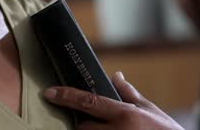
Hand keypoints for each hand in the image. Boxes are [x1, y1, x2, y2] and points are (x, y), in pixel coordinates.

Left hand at [44, 72, 183, 129]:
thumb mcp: (151, 112)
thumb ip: (130, 95)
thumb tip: (117, 76)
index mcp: (126, 116)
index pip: (89, 102)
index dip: (66, 96)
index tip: (49, 92)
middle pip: (83, 127)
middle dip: (83, 124)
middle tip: (90, 121)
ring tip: (103, 128)